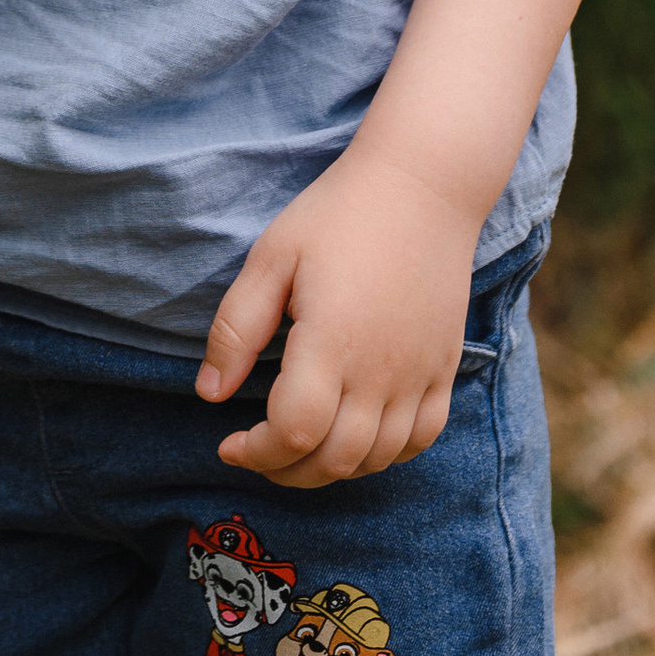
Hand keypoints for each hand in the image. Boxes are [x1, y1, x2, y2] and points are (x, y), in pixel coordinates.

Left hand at [194, 148, 482, 485]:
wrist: (423, 185)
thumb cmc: (339, 214)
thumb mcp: (272, 256)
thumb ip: (237, 328)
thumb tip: (209, 394)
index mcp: (332, 343)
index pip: (294, 434)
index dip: (257, 454)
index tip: (229, 444)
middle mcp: (381, 371)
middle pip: (335, 460)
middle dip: (286, 471)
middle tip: (257, 451)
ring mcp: (419, 373)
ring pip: (378, 458)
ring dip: (332, 468)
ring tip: (299, 446)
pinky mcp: (445, 366)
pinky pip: (421, 439)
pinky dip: (386, 455)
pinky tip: (358, 437)